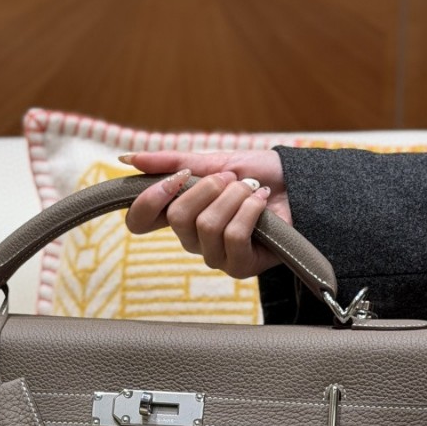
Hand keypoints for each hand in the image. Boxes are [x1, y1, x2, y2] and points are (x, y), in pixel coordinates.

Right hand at [121, 150, 289, 279]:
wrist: (299, 184)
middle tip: (231, 179)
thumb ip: (171, 162)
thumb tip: (127, 158)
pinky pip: (232, 237)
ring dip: (234, 197)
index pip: (138, 222)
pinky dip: (249, 211)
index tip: (174, 179)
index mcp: (179, 215)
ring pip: (207, 226)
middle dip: (208, 188)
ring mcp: (214, 256)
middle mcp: (191, 239)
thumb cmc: (258, 175)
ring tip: (252, 190)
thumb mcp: (213, 161)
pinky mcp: (239, 267)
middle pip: (177, 218)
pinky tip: (261, 203)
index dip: (148, 201)